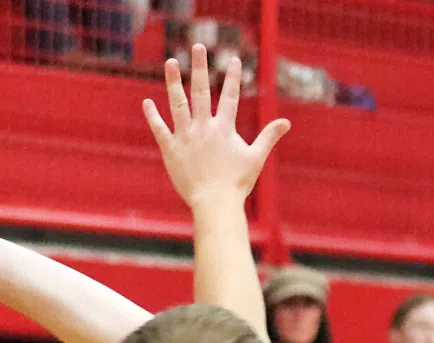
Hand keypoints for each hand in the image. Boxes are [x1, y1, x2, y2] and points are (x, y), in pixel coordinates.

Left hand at [142, 45, 290, 212]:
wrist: (215, 204)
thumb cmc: (237, 183)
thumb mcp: (256, 158)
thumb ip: (268, 136)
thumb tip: (286, 122)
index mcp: (224, 128)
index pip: (230, 96)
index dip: (233, 77)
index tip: (234, 59)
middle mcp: (204, 128)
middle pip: (200, 91)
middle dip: (199, 67)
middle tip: (197, 47)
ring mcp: (186, 137)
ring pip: (177, 104)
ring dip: (173, 82)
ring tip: (170, 62)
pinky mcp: (171, 150)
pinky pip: (160, 129)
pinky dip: (152, 116)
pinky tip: (147, 102)